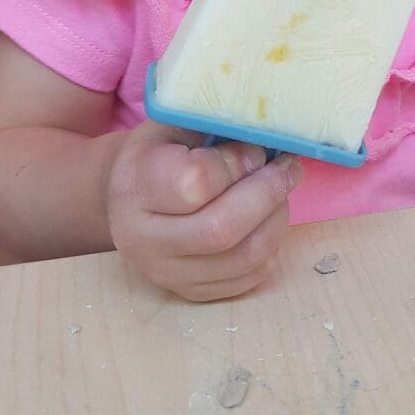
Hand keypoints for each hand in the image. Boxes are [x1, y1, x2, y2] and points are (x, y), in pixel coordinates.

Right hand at [105, 119, 302, 300]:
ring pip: (241, 258)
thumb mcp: (174, 122)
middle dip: (268, 195)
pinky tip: (269, 218)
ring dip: (276, 220)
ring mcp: (166, 272)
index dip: (237, 164)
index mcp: (137, 186)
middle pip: (222, 229)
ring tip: (282, 190)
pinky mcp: (188, 292)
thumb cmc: (159, 150)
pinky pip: (245, 279)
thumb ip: (214, 122)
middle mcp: (144, 238)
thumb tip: (267, 130)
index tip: (255, 148)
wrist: (126, 197)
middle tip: (288, 168)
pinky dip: (270, 247)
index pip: (196, 183)